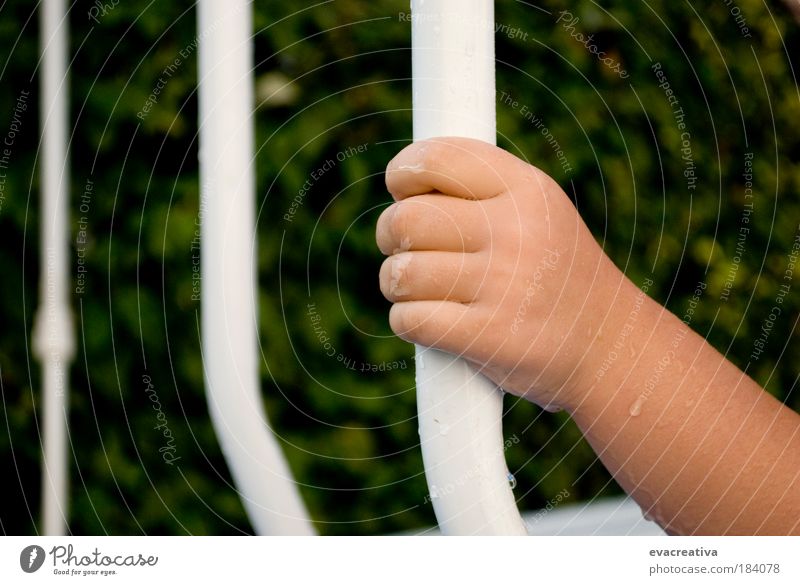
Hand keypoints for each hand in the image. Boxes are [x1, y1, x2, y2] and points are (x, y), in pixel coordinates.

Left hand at [376, 137, 625, 410]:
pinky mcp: (490, 337)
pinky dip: (408, 322)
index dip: (403, 173)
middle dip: (390, 234)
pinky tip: (430, 321)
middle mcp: (517, 232)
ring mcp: (505, 286)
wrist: (608, 347)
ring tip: (421, 290)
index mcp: (527, 190)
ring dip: (398, 285)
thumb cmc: (554, 274)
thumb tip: (402, 184)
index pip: (436, 159)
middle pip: (406, 220)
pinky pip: (409, 319)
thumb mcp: (539, 213)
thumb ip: (480, 191)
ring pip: (401, 274)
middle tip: (402, 248)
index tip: (402, 191)